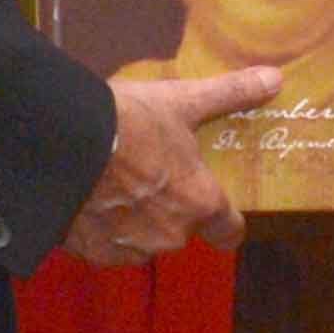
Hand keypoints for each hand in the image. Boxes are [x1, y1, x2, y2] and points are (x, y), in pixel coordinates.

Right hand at [71, 67, 279, 261]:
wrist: (58, 144)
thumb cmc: (128, 122)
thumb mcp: (181, 101)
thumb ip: (231, 94)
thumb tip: (275, 78)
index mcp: (200, 204)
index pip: (230, 232)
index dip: (226, 221)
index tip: (217, 205)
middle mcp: (170, 236)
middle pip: (181, 229)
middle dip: (170, 206)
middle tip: (150, 172)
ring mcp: (129, 249)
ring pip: (143, 239)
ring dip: (134, 219)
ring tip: (114, 181)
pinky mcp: (91, 254)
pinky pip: (106, 245)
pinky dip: (100, 228)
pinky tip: (88, 197)